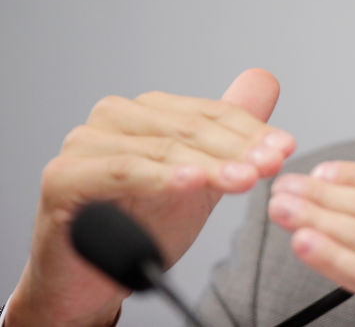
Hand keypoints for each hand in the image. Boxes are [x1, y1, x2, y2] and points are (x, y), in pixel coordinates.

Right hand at [7, 69, 294, 326]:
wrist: (95, 278)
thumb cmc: (143, 224)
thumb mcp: (202, 175)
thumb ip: (230, 131)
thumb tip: (264, 80)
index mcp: (148, 111)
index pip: (209, 112)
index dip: (251, 130)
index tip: (285, 147)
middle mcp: (115, 117)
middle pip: (190, 128)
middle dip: (237, 149)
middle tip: (271, 165)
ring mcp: (85, 143)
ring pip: (164, 150)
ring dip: (211, 166)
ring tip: (245, 179)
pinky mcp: (64, 176)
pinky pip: (123, 172)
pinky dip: (162, 177)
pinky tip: (192, 182)